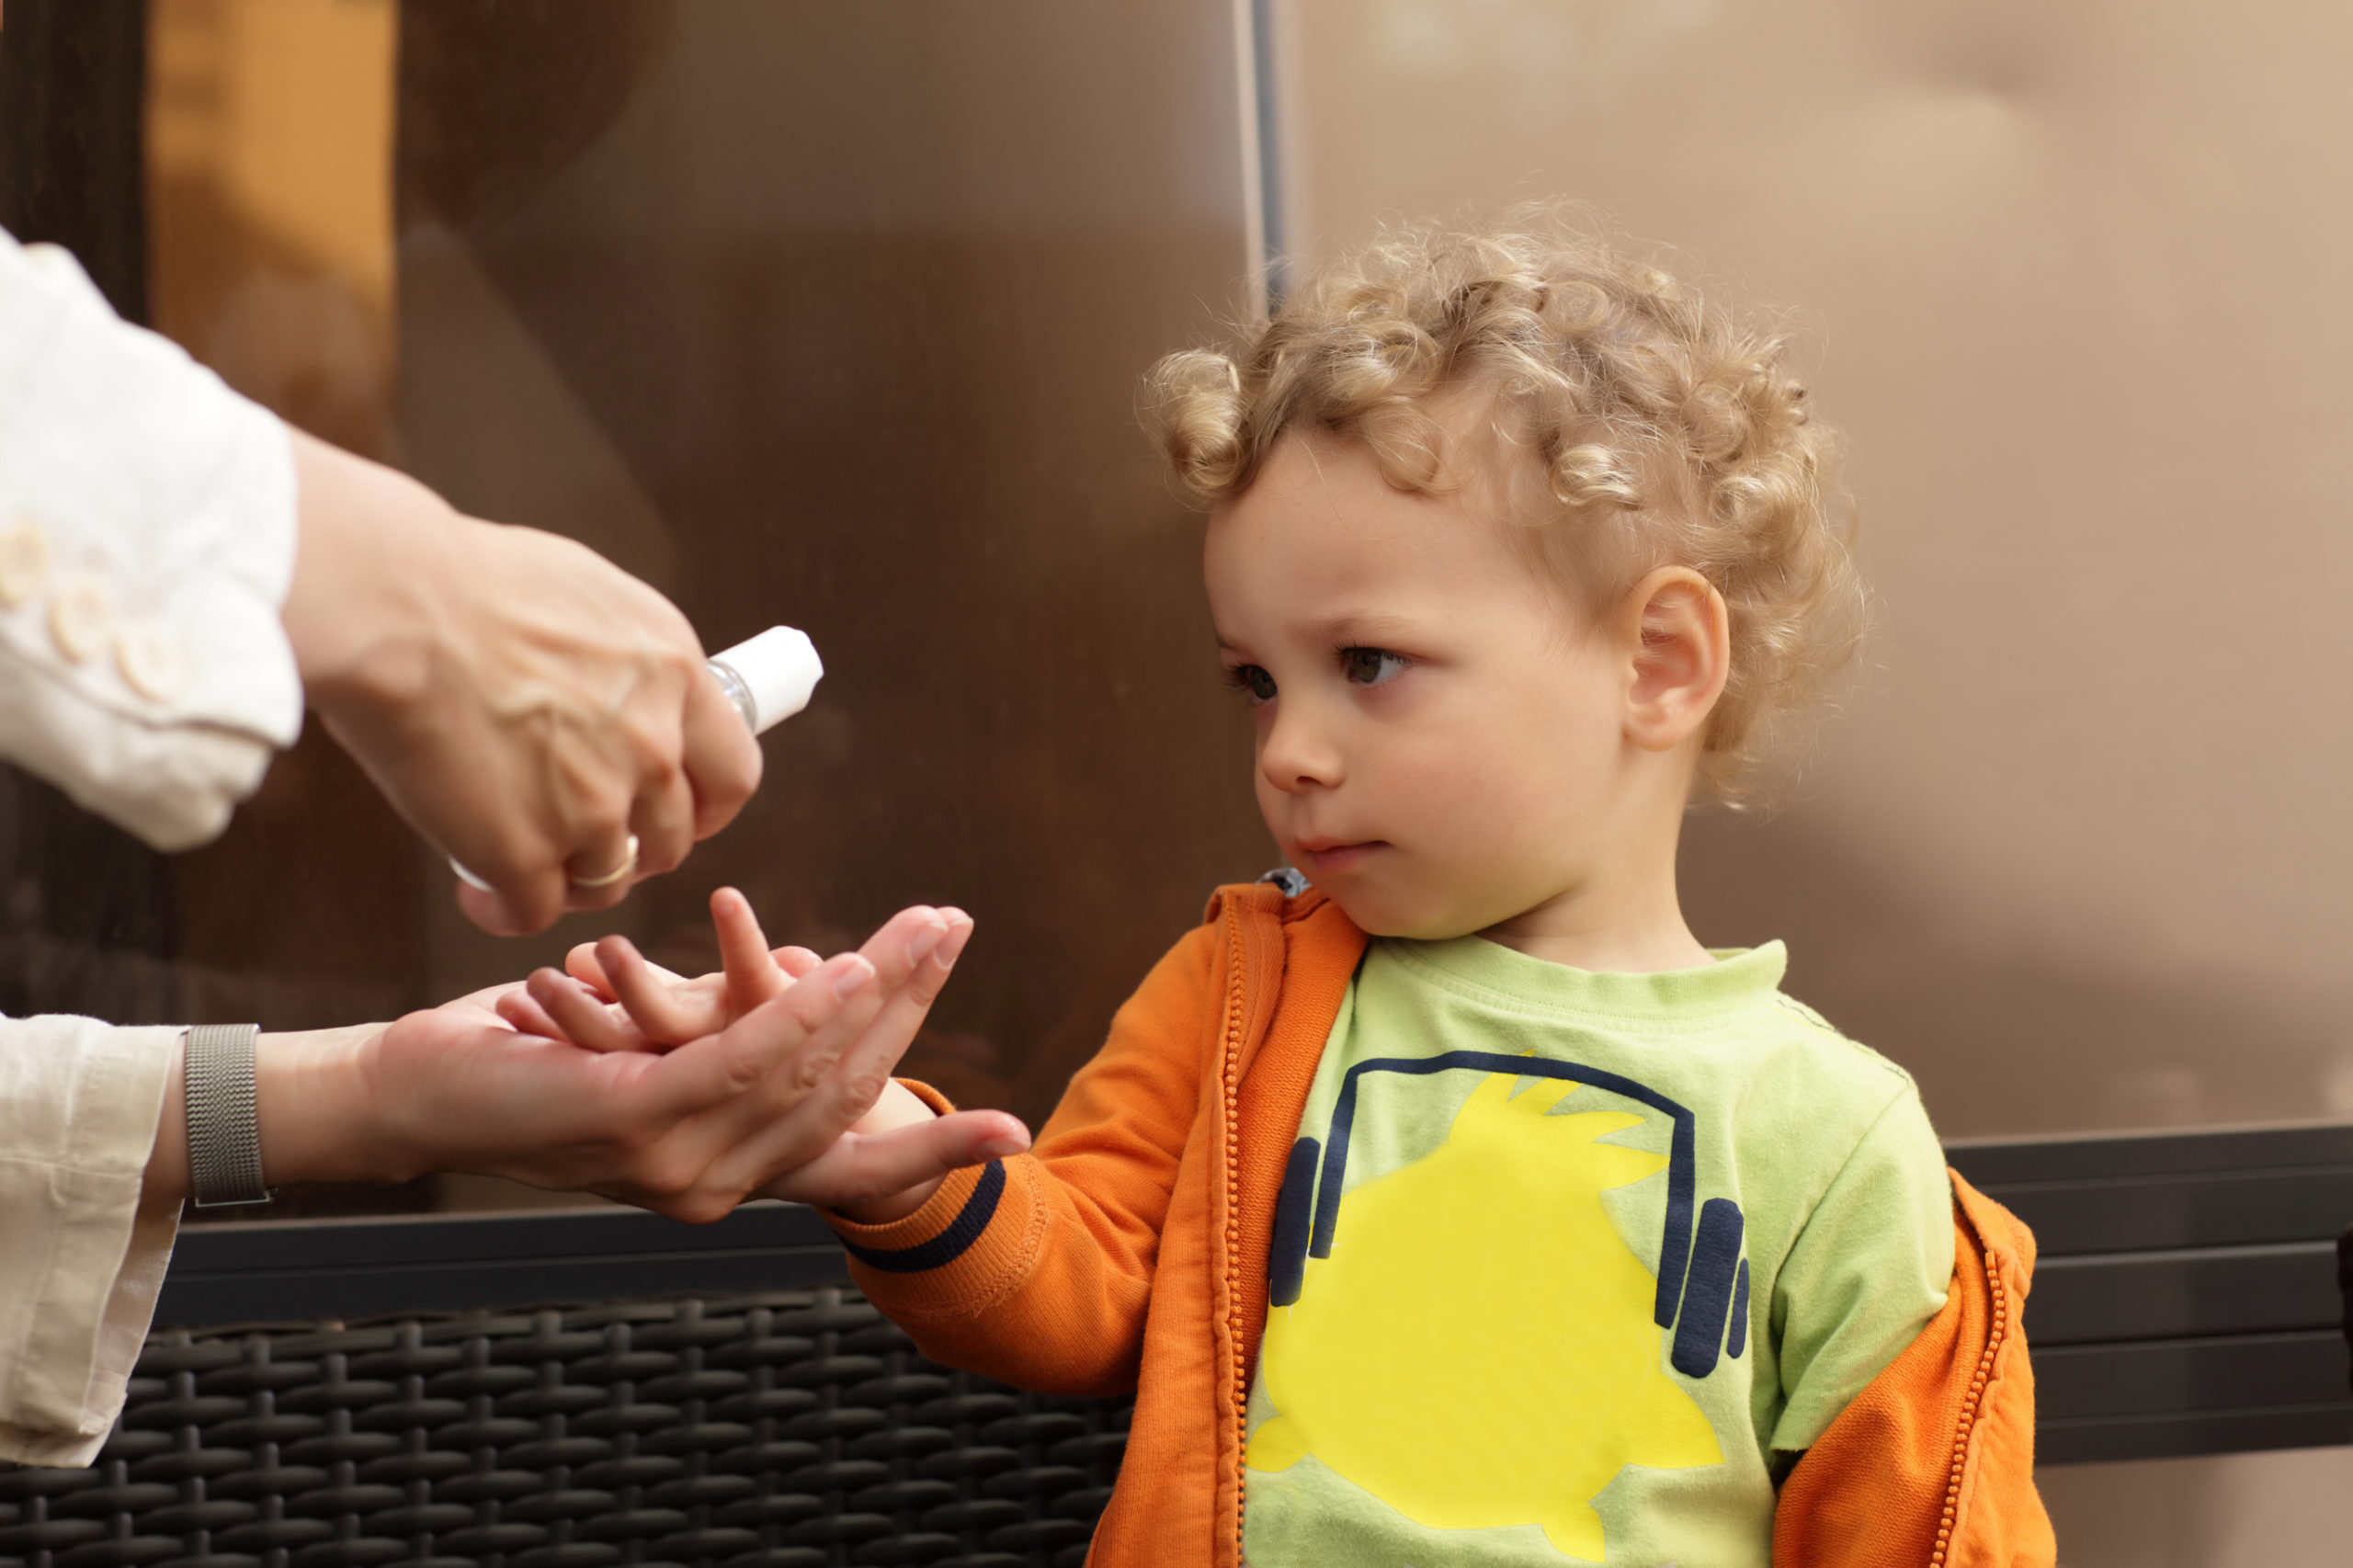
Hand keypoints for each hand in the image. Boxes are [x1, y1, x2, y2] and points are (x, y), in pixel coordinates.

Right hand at [280, 431, 761, 934]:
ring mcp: (594, 805)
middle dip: (632, 848)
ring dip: (570, 878)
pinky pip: (532, 910)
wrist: (392, 604)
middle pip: (670, 837)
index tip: (680, 814)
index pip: (732, 772)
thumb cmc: (462, 579)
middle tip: (583, 837)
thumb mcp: (582, 593)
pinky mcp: (524, 852)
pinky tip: (477, 893)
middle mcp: (652, 744)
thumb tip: (616, 680)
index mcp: (674, 673)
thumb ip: (619, 655)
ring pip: (606, 880)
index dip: (706, 807)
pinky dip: (504, 910)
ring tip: (522, 857)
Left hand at [503, 890, 1012, 1216]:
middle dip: (911, 1004)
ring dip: (872, 997)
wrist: (416, 1095)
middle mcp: (714, 1189)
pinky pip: (747, 1059)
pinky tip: (840, 961)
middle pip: (845, 1094)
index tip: (1014, 1137)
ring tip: (916, 937)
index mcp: (725, 1179)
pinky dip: (803, 1008)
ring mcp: (679, 1167)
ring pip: (808, 1073)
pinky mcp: (642, 1120)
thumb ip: (719, 1040)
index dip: (938, 1153)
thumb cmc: (529, 1062)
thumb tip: (791, 987)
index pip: (852, 1169)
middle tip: (955, 929)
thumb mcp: (645, 1051)